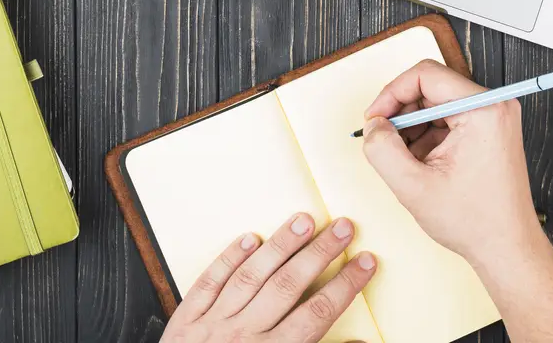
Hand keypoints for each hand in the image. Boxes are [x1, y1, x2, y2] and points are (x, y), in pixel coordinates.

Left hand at [160, 212, 376, 342]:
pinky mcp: (186, 321)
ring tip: (303, 220)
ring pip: (251, 276)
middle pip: (288, 285)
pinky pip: (209, 283)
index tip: (366, 262)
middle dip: (320, 254)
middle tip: (343, 226)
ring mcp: (212, 325)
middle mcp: (244, 336)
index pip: (317, 314)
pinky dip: (227, 259)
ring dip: (280, 246)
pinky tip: (248, 239)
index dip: (345, 286)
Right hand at [360, 60, 539, 268]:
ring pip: (436, 104)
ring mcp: (493, 118)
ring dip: (412, 127)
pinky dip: (426, 136)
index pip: (425, 75)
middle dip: (400, 113)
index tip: (374, 120)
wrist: (507, 249)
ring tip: (404, 160)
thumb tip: (372, 126)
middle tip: (382, 140)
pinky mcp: (489, 131)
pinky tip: (420, 163)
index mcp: (482, 110)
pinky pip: (447, 119)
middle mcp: (493, 106)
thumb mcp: (413, 187)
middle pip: (430, 87)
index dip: (391, 94)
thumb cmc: (475, 222)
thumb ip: (382, 149)